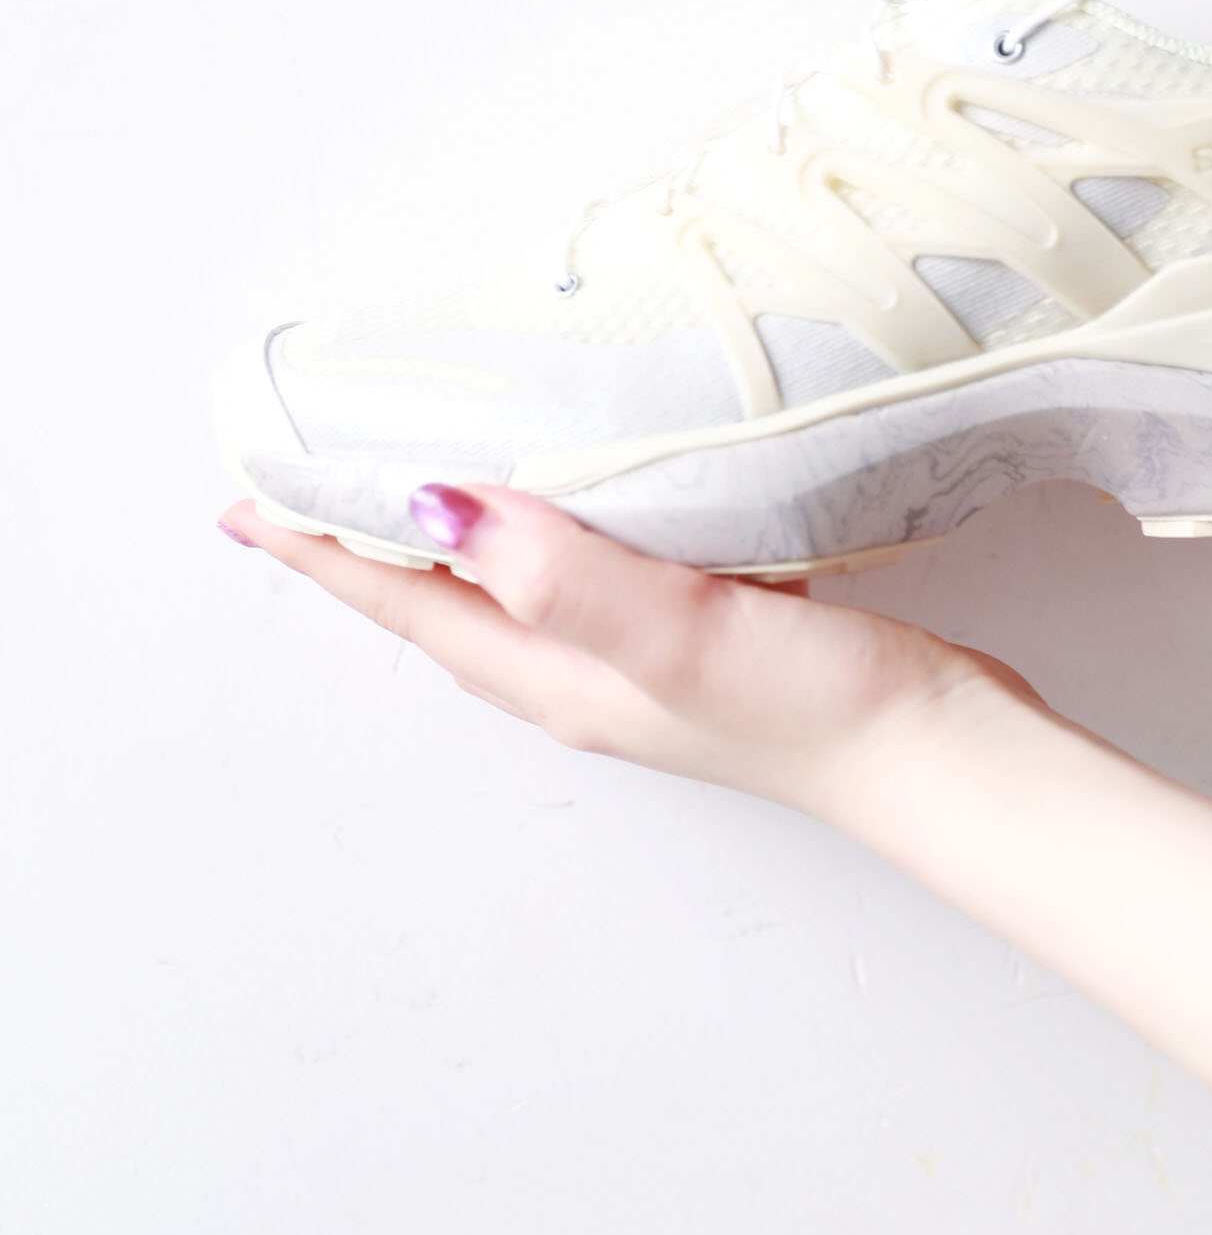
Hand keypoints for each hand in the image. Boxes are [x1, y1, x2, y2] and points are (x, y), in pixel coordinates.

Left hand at [221, 484, 1030, 806]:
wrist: (938, 755)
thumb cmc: (812, 710)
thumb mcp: (673, 634)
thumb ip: (561, 574)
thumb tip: (440, 507)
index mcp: (555, 677)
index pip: (410, 604)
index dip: (327, 551)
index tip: (249, 502)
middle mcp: (582, 677)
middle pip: (443, 606)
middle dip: (371, 545)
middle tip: (310, 483)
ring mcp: (643, 665)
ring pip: (516, 594)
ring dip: (459, 540)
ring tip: (420, 480)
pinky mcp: (706, 643)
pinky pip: (594, 578)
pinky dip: (558, 533)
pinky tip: (587, 496)